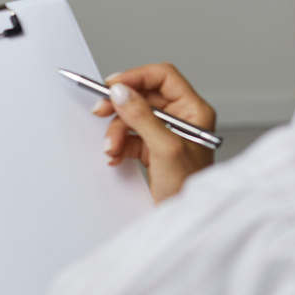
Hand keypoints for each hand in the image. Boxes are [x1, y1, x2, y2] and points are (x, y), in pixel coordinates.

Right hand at [93, 63, 215, 202]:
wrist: (184, 217)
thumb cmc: (189, 186)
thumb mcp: (165, 148)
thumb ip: (142, 117)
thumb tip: (121, 92)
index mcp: (193, 110)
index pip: (162, 77)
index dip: (136, 77)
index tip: (113, 85)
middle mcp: (180, 117)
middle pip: (142, 96)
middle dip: (120, 109)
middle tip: (101, 111)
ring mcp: (165, 133)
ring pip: (131, 117)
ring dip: (116, 132)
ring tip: (111, 148)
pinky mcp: (152, 148)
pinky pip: (128, 136)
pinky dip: (118, 144)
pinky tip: (115, 156)